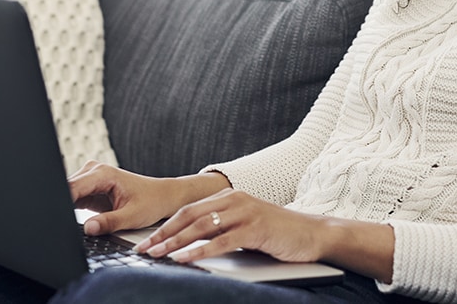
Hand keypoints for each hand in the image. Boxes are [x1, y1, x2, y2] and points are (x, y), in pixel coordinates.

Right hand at [67, 161, 227, 235]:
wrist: (163, 196)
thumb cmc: (152, 202)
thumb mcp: (132, 216)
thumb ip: (109, 222)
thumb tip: (88, 228)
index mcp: (103, 174)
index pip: (71, 187)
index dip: (61, 203)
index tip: (57, 218)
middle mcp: (94, 171)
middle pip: (65, 189)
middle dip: (63, 207)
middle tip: (66, 225)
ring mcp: (90, 179)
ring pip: (67, 194)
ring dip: (68, 208)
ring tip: (84, 217)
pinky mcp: (89, 189)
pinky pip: (73, 199)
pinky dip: (73, 209)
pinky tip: (84, 216)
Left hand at [134, 188, 331, 264]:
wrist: (312, 233)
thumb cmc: (277, 233)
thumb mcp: (243, 227)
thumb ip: (220, 230)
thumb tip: (187, 245)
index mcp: (228, 197)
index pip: (188, 210)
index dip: (165, 225)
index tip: (147, 241)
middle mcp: (234, 200)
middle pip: (189, 216)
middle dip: (163, 233)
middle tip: (144, 249)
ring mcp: (244, 212)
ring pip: (201, 227)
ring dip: (175, 242)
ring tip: (157, 254)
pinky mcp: (254, 228)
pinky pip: (220, 241)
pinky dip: (199, 251)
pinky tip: (184, 259)